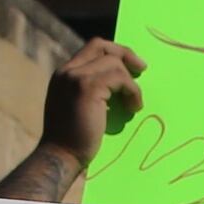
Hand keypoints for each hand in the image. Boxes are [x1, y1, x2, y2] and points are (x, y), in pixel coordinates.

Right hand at [42, 40, 143, 171]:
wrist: (61, 156)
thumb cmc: (73, 140)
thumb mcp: (78, 106)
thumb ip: (89, 89)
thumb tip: (116, 82)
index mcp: (63, 74)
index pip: (91, 48)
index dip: (113, 52)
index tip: (130, 64)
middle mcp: (66, 71)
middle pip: (101, 46)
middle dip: (125, 54)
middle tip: (142, 68)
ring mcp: (75, 77)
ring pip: (114, 63)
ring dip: (130, 83)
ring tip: (133, 104)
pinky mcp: (88, 87)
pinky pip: (120, 78)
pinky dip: (132, 91)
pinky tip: (133, 108)